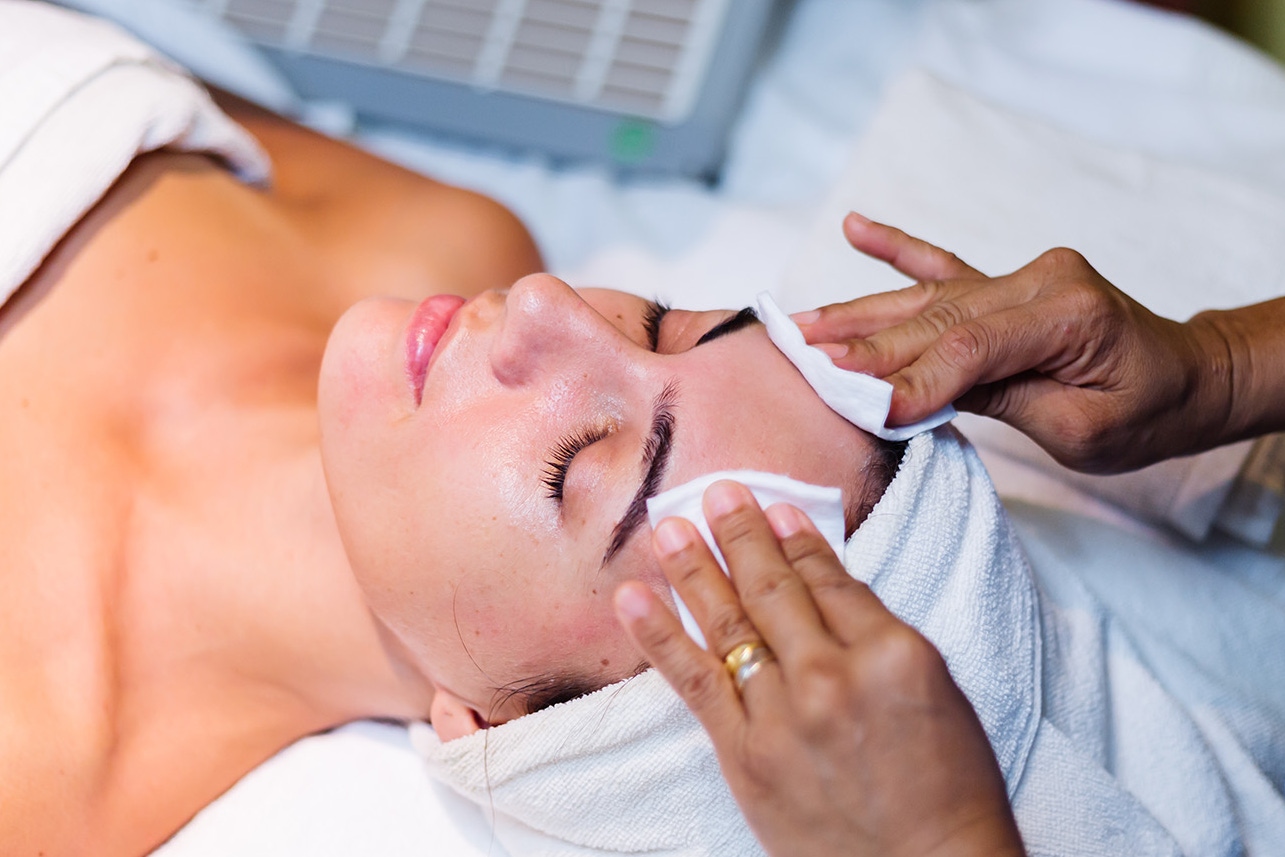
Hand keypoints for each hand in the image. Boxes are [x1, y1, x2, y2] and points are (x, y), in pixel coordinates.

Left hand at [614, 481, 1022, 856]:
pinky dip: (660, 636)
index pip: (831, 578)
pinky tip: (634, 599)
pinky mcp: (745, 754)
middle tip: (715, 493)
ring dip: (694, 568)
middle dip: (741, 534)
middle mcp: (833, 675)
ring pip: (730, 624)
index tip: (774, 509)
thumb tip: (827, 581)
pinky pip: (695, 683)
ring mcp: (784, 714)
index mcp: (893, 652)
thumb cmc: (949, 789)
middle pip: (775, 589)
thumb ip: (880, 634)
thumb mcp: (937, 693)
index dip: (796, 539)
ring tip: (668, 527)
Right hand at [792, 213, 1232, 472]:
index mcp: (1068, 313)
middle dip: (864, 346)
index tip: (857, 404)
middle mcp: (1039, 280)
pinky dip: (897, 249)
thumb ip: (999, 400)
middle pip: (934, 319)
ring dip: (859, 312)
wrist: (1184, 378)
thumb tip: (913, 395)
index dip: (909, 378)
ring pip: (925, 297)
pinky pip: (942, 264)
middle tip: (800, 362)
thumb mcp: (1081, 430)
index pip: (969, 347)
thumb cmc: (1143, 412)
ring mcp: (1019, 276)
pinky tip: (857, 228)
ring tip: (799, 324)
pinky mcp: (1004, 283)